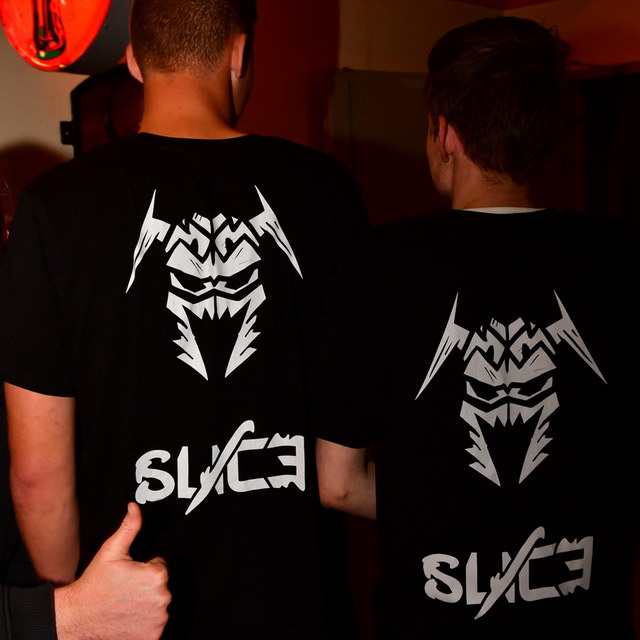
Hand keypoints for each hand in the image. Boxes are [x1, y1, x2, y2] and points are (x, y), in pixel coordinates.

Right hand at [54, 502, 170, 639]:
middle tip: (123, 591)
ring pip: (158, 605)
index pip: (159, 567)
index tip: (127, 577)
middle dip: (145, 587)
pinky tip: (127, 619)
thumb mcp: (111, 551)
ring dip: (145, 604)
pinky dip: (144, 623)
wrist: (77, 617)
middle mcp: (162, 597)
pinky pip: (155, 624)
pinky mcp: (152, 637)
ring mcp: (158, 620)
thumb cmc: (94, 584)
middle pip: (160, 586)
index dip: (142, 569)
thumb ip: (129, 527)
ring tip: (124, 605)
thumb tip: (134, 507)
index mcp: (156, 575)